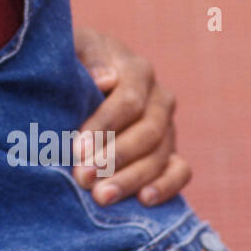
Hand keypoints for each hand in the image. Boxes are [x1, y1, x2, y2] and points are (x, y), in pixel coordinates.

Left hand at [71, 27, 191, 206]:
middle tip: (83, 178)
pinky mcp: (170, 151)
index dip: (105, 126)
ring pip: (161, 155)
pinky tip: (144, 200)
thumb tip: (106, 79)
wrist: (78, 75)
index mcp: (136, 70)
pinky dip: (167, 186)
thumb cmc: (69, 62)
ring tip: (101, 197)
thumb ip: (86, 59)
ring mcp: (167, 126)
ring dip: (131, 178)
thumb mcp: (71, 50)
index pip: (129, 101)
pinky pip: (180, 171)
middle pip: (148, 132)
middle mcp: (158, 98)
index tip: (78, 149)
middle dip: (114, 158)